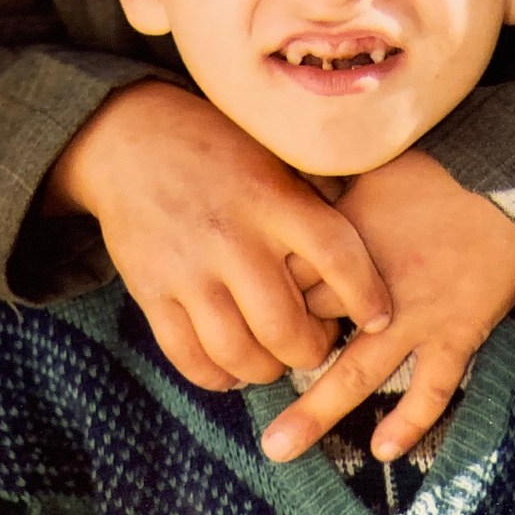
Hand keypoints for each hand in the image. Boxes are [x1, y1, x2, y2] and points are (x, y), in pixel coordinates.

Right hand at [45, 81, 390, 389]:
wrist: (133, 138)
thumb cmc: (223, 148)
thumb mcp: (277, 156)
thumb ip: (319, 197)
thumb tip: (381, 233)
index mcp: (274, 200)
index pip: (335, 253)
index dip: (365, 294)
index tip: (380, 318)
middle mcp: (234, 237)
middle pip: (285, 325)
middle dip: (310, 350)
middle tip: (317, 343)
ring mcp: (189, 268)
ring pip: (237, 351)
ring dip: (266, 369)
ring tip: (276, 358)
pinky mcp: (151, 290)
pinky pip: (187, 355)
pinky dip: (215, 376)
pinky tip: (232, 369)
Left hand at [262, 149, 514, 461]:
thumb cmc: (444, 163)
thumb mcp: (374, 162)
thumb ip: (332, 180)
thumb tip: (287, 172)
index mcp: (349, 240)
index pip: (286, 278)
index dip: (261, 295)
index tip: (240, 306)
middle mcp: (374, 286)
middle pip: (310, 329)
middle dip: (275, 356)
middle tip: (237, 382)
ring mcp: (416, 315)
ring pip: (358, 373)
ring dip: (316, 412)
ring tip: (277, 448)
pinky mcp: (458, 332)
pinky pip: (433, 387)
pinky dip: (412, 421)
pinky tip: (383, 450)